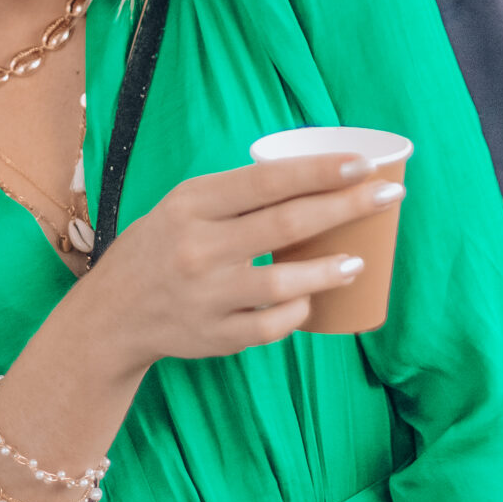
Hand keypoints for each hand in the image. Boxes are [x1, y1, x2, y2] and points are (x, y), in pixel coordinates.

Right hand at [66, 150, 403, 382]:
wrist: (112, 314)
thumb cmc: (162, 246)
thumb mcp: (184, 205)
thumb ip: (236, 194)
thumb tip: (313, 176)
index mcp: (192, 204)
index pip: (265, 181)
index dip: (318, 171)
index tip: (363, 165)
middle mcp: (198, 248)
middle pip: (286, 224)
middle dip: (346, 207)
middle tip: (389, 196)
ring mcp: (207, 296)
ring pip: (282, 282)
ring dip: (329, 269)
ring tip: (359, 259)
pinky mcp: (215, 336)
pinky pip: (270, 325)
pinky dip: (297, 312)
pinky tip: (313, 300)